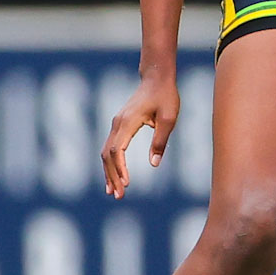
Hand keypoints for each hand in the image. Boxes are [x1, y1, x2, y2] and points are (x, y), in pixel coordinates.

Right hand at [101, 72, 179, 198]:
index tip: (126, 184)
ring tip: (113, 192)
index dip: (120, 168)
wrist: (156, 78)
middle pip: (107, 154)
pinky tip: (114, 177)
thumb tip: (154, 164)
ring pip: (105, 152)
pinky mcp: (119, 125)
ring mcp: (116, 124)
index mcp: (128, 122)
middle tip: (118, 196)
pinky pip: (110, 147)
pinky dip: (110, 164)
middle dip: (112, 176)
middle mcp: (117, 123)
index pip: (117, 150)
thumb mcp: (169, 119)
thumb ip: (161, 141)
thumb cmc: (165, 96)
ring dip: (109, 173)